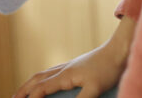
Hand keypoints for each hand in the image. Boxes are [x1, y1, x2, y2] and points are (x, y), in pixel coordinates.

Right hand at [13, 18, 134, 97]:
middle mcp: (63, 70)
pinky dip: (43, 79)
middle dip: (23, 90)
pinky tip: (47, 82)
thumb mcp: (94, 89)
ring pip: (43, 74)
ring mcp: (69, 66)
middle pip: (37, 79)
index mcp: (65, 75)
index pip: (41, 88)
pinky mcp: (75, 66)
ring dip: (31, 83)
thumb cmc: (108, 68)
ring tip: (25, 92)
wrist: (118, 50)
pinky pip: (52, 73)